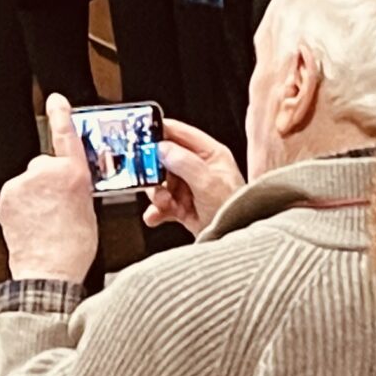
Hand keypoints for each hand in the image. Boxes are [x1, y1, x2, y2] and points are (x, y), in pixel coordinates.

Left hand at [0, 95, 99, 282]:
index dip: (61, 114)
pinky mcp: (6, 197)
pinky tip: (32, 223)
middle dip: (50, 181)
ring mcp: (22, 185)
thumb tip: (69, 181)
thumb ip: (77, 185)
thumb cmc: (73, 248)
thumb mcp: (89, 209)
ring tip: (45, 221)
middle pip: (46, 166)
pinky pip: (16, 194)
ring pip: (30, 182)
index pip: (66, 135)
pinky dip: (22, 205)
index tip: (56, 100)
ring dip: (36, 195)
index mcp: (72, 175)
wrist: (48, 272)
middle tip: (58, 206)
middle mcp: (44, 174)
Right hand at [143, 115, 245, 233]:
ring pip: (160, 182)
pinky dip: (156, 210)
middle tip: (149, 177)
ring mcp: (189, 188)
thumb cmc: (235, 212)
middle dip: (155, 171)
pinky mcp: (182, 207)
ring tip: (164, 202)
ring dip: (156, 194)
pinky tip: (156, 215)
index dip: (159, 133)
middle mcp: (199, 168)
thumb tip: (162, 148)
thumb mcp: (209, 183)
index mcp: (210, 154)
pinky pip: (161, 204)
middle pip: (165, 159)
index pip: (180, 133)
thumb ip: (184, 163)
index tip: (140, 137)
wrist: (235, 242)